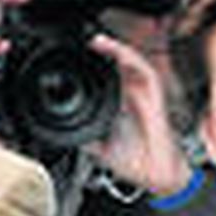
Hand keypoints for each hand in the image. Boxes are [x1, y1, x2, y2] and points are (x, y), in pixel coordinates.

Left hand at [82, 33, 194, 197]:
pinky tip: (116, 51)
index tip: (73, 54)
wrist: (155, 176)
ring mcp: (144, 94)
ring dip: (114, 48)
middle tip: (79, 41)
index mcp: (120, 103)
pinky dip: (130, 58)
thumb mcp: (98, 146)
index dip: (93, 62)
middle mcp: (132, 95)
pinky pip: (145, 70)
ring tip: (95, 40)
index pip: (107, 75)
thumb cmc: (134, 163)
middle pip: (118, 63)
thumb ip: (82, 136)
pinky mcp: (156, 96)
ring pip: (131, 61)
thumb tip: (59, 133)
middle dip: (101, 50)